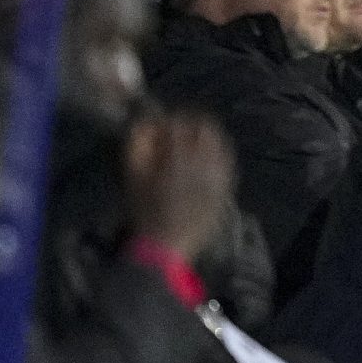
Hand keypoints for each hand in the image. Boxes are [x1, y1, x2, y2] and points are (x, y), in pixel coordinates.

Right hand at [125, 111, 235, 260]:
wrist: (167, 242)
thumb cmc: (144, 209)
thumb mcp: (133, 175)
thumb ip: (138, 143)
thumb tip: (146, 120)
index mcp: (179, 158)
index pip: (181, 123)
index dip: (170, 120)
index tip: (162, 124)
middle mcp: (205, 163)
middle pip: (207, 127)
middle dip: (192, 123)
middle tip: (179, 130)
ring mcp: (220, 175)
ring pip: (221, 142)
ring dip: (207, 137)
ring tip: (192, 143)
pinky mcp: (227, 187)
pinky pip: (228, 161)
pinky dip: (218, 153)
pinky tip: (206, 159)